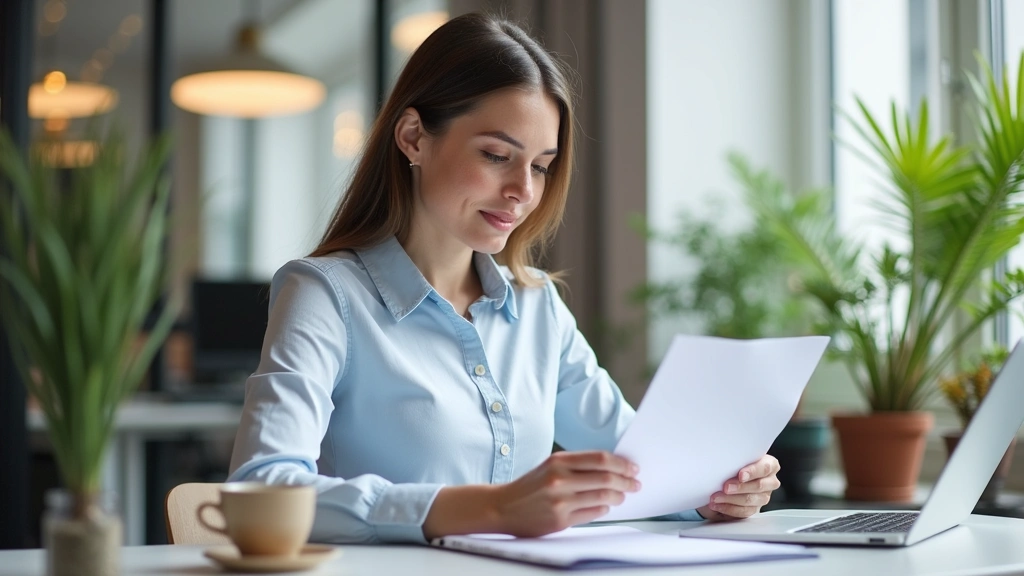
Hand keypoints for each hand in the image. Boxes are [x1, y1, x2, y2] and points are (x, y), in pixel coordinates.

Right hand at [494, 451, 640, 536]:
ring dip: (618, 496)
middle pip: (606, 478)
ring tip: (623, 496)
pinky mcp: (560, 520)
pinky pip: (592, 513)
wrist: (503, 506)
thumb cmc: (531, 485)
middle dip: (626, 481)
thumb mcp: (551, 466)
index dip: (621, 464)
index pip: (600, 459)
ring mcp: (560, 501)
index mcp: (558, 461)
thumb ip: (578, 465)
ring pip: (602, 497)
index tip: (633, 468)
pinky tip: (606, 506)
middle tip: (635, 483)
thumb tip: (612, 467)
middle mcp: (559, 479)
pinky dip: (604, 509)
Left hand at [697, 455, 779, 520]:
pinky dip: (728, 508)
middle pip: (759, 486)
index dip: (753, 471)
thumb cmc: (735, 464)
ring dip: (731, 499)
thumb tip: (721, 460)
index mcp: (770, 465)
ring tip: (716, 497)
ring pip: (750, 500)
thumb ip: (735, 459)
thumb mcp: (737, 459)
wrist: (728, 478)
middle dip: (740, 487)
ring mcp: (763, 496)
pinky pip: (744, 511)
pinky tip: (717, 505)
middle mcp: (770, 481)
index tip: (740, 475)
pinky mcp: (754, 508)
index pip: (765, 468)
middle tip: (726, 487)